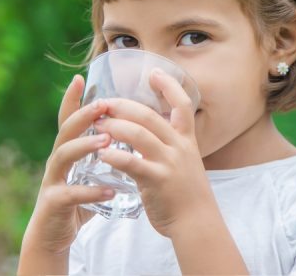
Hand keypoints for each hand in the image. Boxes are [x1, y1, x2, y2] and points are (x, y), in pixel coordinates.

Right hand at [20, 75, 113, 255]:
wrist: (53, 237)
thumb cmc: (76, 203)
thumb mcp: (88, 174)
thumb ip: (103, 158)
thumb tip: (132, 138)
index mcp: (67, 152)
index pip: (68, 121)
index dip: (71, 100)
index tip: (80, 78)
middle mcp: (57, 162)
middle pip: (65, 131)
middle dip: (82, 116)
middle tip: (103, 105)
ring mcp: (52, 181)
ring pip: (63, 156)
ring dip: (84, 146)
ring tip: (107, 141)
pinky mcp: (53, 203)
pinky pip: (70, 194)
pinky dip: (90, 191)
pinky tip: (109, 190)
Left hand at [92, 68, 217, 238]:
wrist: (198, 223)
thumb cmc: (185, 194)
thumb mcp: (185, 162)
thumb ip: (168, 146)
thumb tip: (145, 131)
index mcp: (186, 140)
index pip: (182, 104)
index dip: (169, 85)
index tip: (153, 71)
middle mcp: (180, 146)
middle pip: (149, 115)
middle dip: (122, 106)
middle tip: (102, 103)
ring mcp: (170, 163)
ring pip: (139, 134)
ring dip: (115, 126)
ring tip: (97, 124)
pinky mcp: (158, 181)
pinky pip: (134, 163)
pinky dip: (116, 155)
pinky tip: (102, 154)